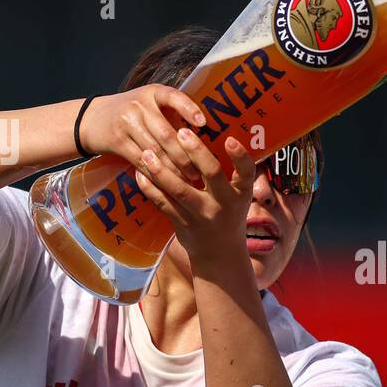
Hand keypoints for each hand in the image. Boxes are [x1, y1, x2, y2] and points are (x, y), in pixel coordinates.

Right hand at [77, 85, 207, 170]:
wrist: (92, 119)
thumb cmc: (132, 112)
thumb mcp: (150, 104)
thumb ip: (173, 115)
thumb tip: (201, 139)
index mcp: (153, 92)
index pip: (173, 96)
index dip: (189, 109)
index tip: (203, 123)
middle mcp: (139, 105)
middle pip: (167, 134)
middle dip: (185, 156)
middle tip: (200, 171)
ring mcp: (127, 123)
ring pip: (156, 151)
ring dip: (174, 169)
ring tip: (189, 180)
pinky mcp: (118, 142)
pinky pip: (141, 161)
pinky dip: (156, 174)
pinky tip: (168, 183)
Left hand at [132, 127, 256, 270]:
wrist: (220, 254)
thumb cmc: (228, 216)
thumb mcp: (237, 197)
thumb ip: (230, 174)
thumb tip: (214, 135)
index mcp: (240, 194)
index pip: (246, 172)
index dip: (240, 156)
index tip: (231, 139)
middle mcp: (224, 204)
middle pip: (211, 174)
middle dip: (196, 152)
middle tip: (181, 132)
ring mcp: (202, 215)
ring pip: (180, 189)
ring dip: (162, 169)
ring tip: (148, 152)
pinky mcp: (183, 224)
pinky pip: (164, 204)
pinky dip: (150, 188)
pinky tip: (140, 173)